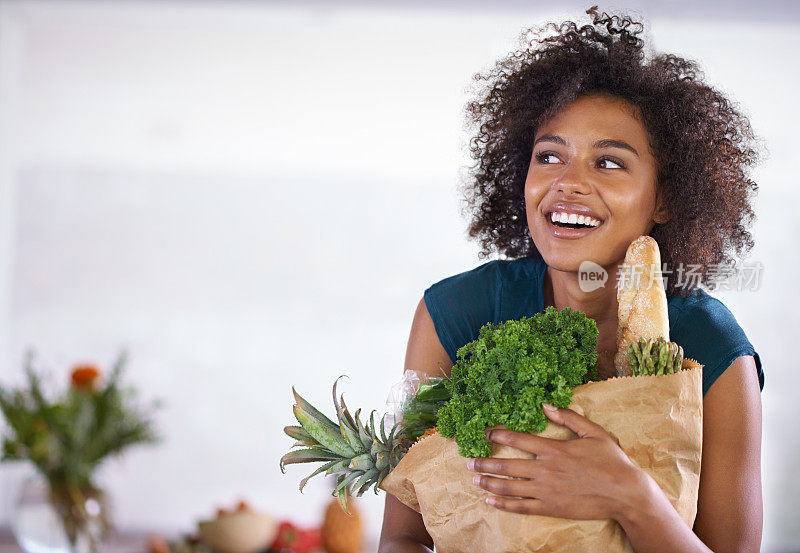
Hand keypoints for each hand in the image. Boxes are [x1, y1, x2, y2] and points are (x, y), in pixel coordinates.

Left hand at [468, 403, 645, 521]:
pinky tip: (490, 501)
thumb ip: (568, 417)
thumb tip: (545, 405)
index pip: (519, 439)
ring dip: (489, 482)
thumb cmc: (611, 461)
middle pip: (507, 465)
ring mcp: (546, 491)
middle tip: (469, 461)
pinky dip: (503, 504)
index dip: (499, 435)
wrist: (625, 493)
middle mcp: (545, 470)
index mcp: (554, 449)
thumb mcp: (593, 432)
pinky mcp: (550, 508)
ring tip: (474, 479)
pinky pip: (521, 506)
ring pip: (510, 487)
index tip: (485, 433)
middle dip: (485, 462)